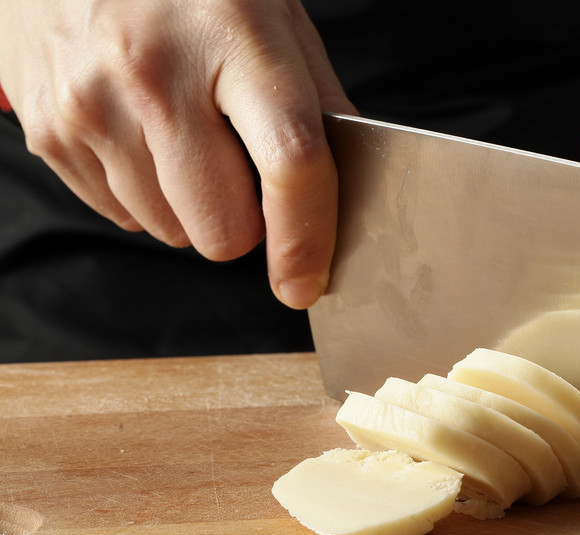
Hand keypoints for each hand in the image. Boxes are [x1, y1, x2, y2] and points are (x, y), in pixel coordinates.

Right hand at [0, 0, 355, 308]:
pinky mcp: (45, 127)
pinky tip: (139, 132)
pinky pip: (120, 213)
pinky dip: (142, 192)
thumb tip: (351, 180)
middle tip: (239, 168)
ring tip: (181, 134)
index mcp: (233, 36)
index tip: (307, 281)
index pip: (289, 162)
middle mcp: (154, 73)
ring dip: (190, 206)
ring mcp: (90, 103)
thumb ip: (316, 98)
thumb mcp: (271, 13)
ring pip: (169, 231)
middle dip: (243, 222)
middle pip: (221, 229)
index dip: (306, 238)